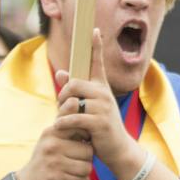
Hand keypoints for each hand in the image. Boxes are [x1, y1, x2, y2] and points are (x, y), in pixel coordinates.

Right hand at [16, 123, 93, 179]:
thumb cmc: (45, 159)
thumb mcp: (51, 140)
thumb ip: (68, 130)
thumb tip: (90, 123)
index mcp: (51, 132)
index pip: (82, 130)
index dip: (87, 140)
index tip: (81, 145)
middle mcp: (52, 146)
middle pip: (89, 151)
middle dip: (87, 159)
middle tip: (77, 162)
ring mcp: (54, 164)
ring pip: (87, 168)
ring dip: (84, 173)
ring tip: (74, 172)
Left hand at [53, 30, 141, 179]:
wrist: (117, 149)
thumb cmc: (100, 127)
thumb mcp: (89, 107)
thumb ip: (75, 91)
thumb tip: (61, 72)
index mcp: (103, 87)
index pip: (98, 63)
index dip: (96, 46)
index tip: (94, 30)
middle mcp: (104, 94)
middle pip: (74, 84)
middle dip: (63, 95)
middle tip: (61, 108)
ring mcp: (103, 107)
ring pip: (72, 101)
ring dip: (62, 112)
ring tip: (63, 123)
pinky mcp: (99, 122)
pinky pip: (73, 118)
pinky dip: (63, 124)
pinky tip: (63, 129)